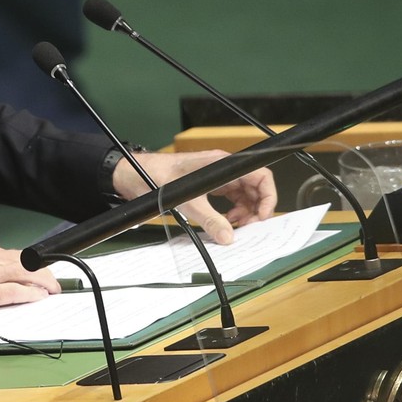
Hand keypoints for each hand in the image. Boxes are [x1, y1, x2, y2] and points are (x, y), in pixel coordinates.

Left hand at [113, 150, 277, 245]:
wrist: (134, 174)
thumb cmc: (156, 175)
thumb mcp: (186, 200)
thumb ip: (208, 219)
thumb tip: (227, 236)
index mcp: (222, 164)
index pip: (259, 175)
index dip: (268, 196)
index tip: (262, 216)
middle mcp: (222, 170)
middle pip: (254, 188)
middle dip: (255, 209)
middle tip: (248, 228)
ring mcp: (216, 178)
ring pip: (242, 196)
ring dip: (243, 214)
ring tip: (234, 228)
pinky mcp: (208, 188)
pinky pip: (229, 201)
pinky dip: (231, 214)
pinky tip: (224, 224)